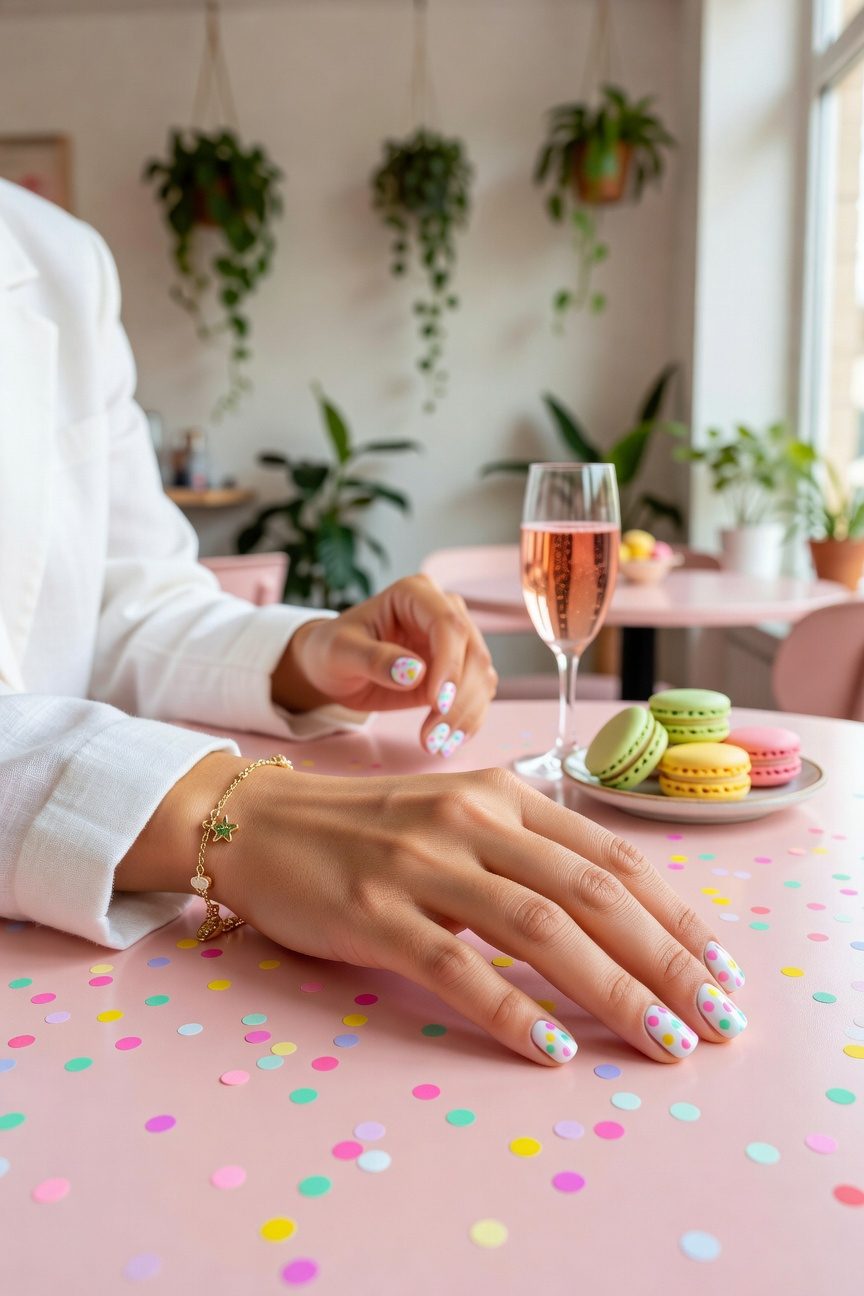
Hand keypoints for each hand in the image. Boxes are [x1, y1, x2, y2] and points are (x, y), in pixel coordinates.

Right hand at [211, 764, 746, 1066]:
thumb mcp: (461, 816)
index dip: (676, 915)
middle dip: (667, 962)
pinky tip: (554, 1050)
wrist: (264, 822)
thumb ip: (529, 853)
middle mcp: (473, 821)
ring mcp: (423, 866)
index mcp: (504, 796)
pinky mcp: (375, 913)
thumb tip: (618, 918)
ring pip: (540, 930)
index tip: (721, 968)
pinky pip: (457, 968)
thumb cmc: (370, 829)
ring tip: (663, 1042)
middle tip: (716, 1020)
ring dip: (614, 991)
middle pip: (593, 895)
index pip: (612, 858)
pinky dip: (512, 1012)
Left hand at [271, 574, 498, 755]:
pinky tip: (447, 742)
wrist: (333, 669)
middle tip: (434, 738)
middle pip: (473, 652)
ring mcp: (455, 642)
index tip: (436, 703)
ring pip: (481, 676)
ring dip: (465, 715)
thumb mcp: (341, 652)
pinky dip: (467, 720)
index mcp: (415, 593)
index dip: (449, 664)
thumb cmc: (332, 650)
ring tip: (436, 745)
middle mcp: (443, 611)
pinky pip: (477, 694)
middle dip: (459, 699)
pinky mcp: (458, 671)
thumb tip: (415, 672)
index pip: (448, 624)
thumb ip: (375, 659)